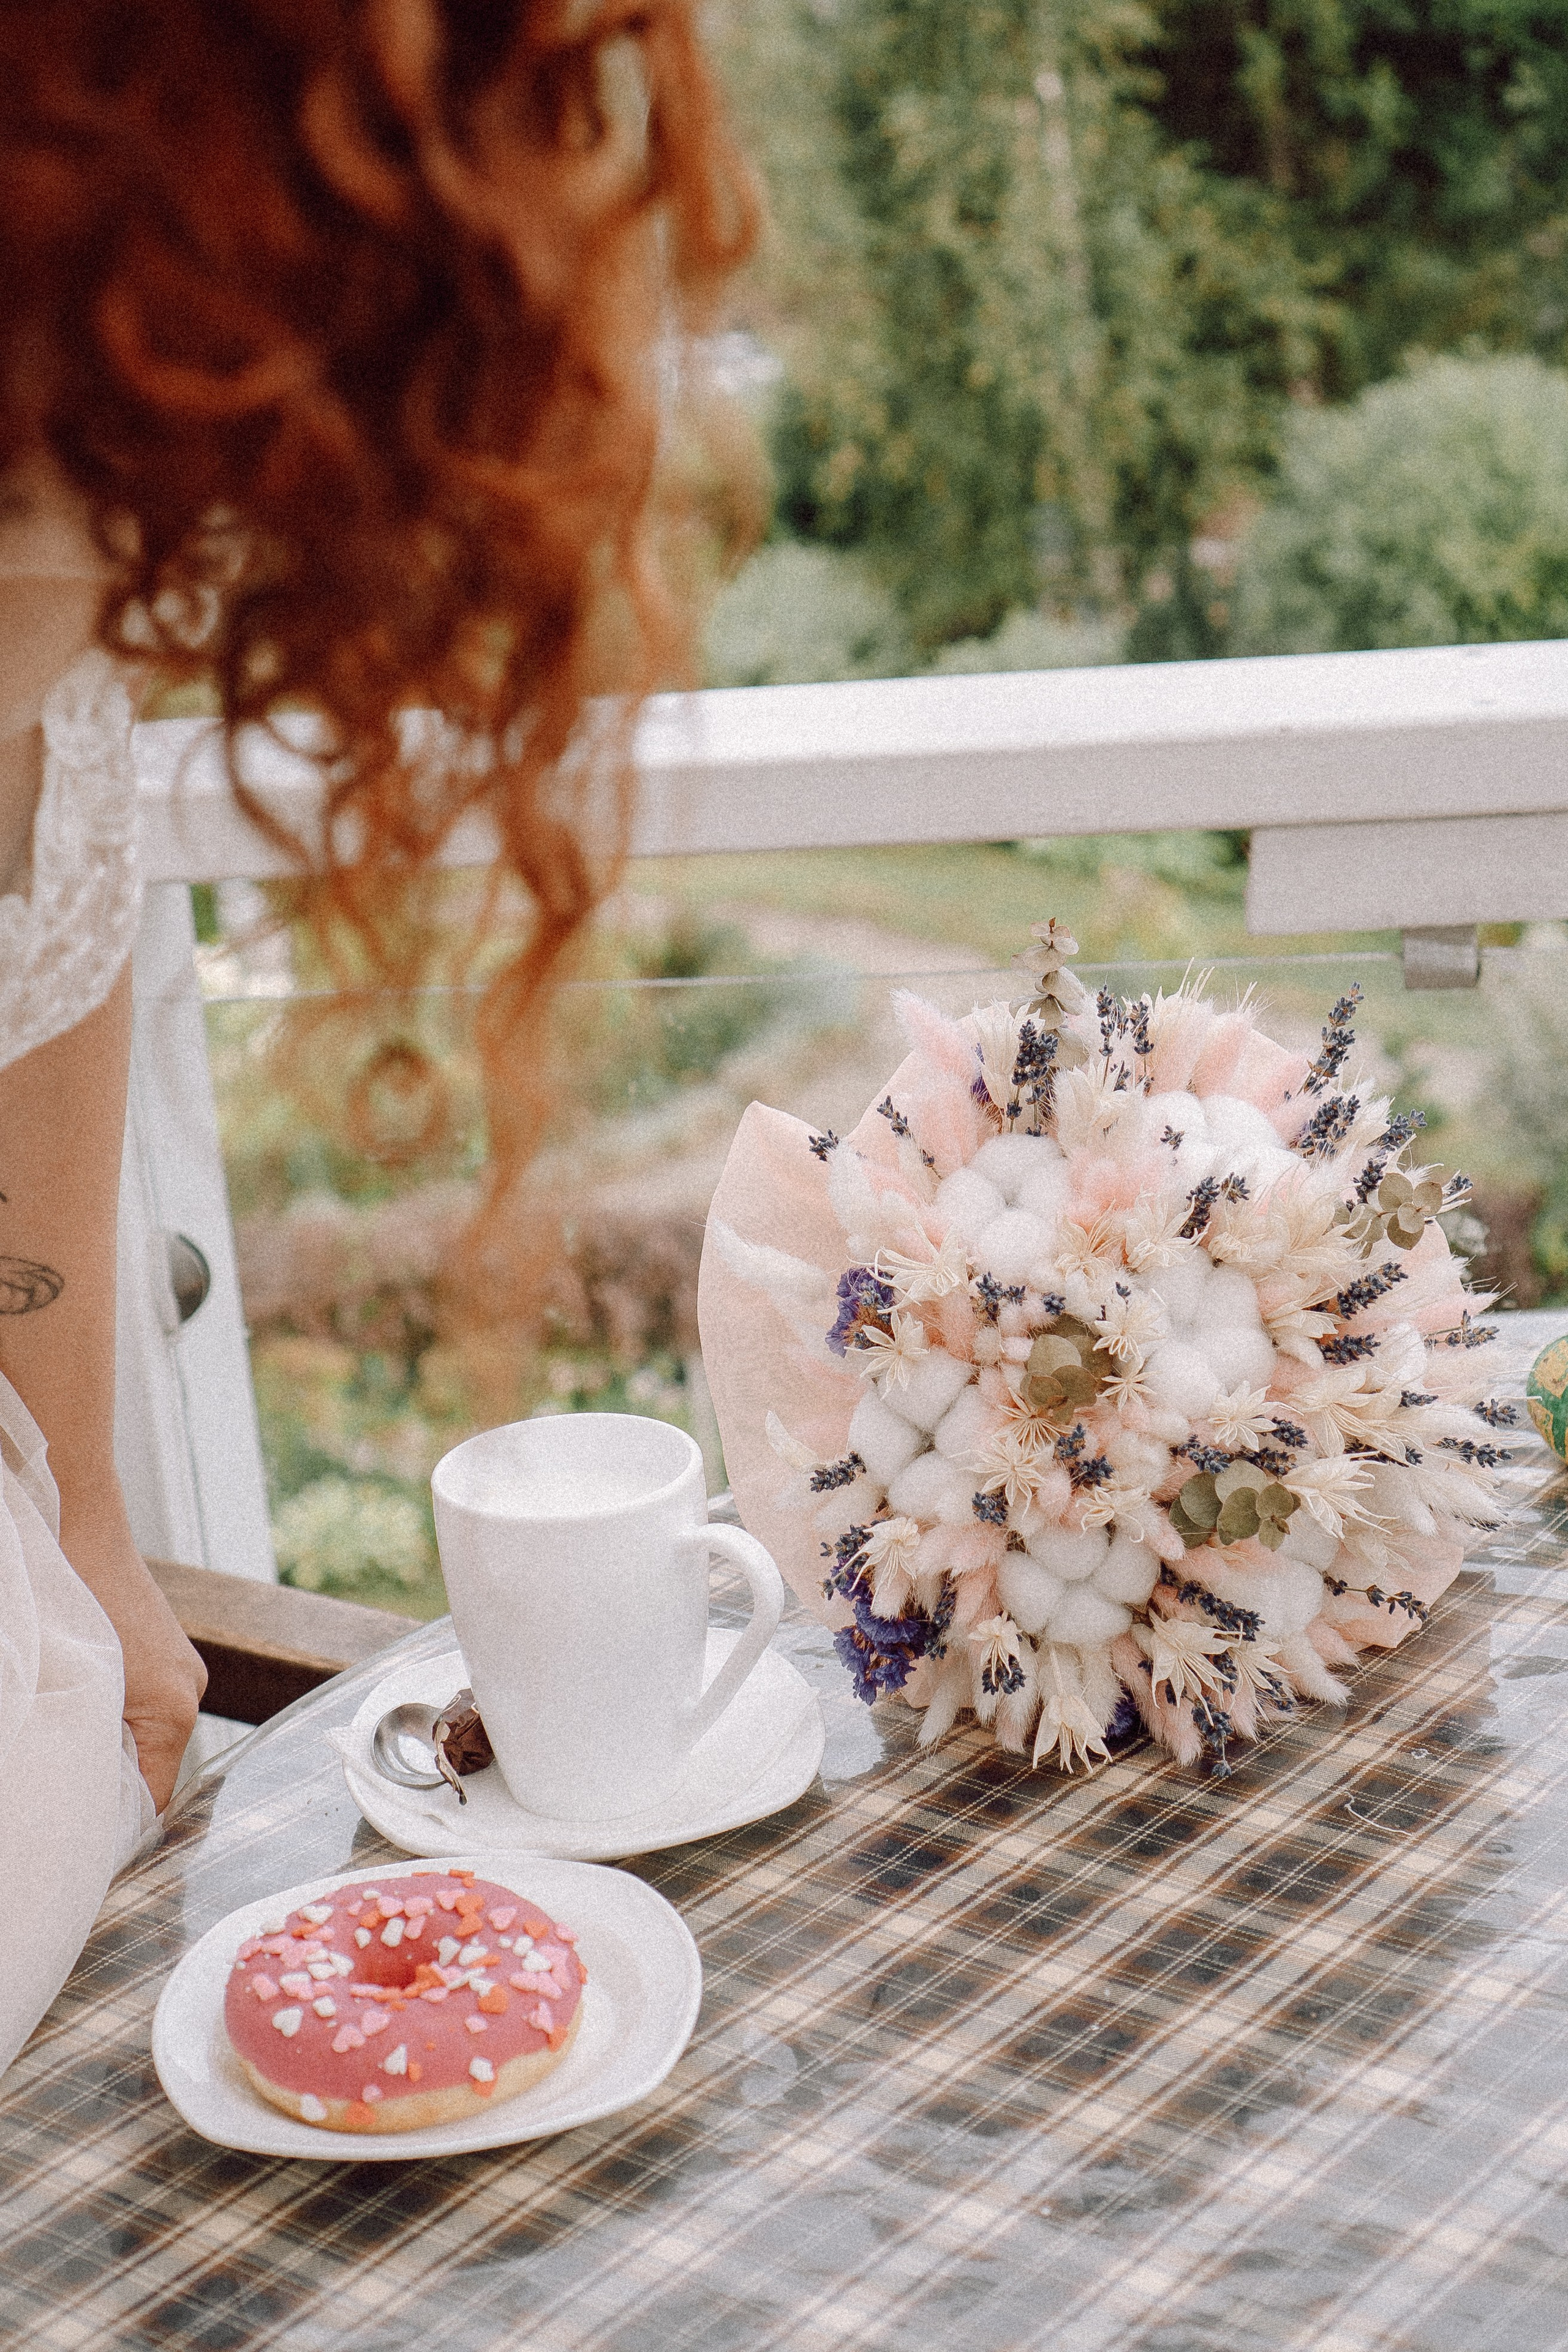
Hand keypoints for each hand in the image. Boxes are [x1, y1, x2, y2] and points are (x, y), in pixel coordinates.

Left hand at [63, 1526, 206, 1811]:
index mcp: (175, 1710)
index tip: (82, 1844)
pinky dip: (115, 1716)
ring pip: (146, 1737)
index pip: (155, 1801)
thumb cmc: (81, 1599)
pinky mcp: (165, 1654)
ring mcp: (180, 1670)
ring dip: (110, 1747)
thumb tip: (95, 1803)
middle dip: (112, 1785)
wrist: (82, 1527)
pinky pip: (145, 1706)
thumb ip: (94, 1750)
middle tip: (64, 1795)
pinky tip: (82, 1703)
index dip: (119, 1828)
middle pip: (153, 1769)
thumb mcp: (82, 1692)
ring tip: (67, 1742)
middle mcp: (189, 1692)